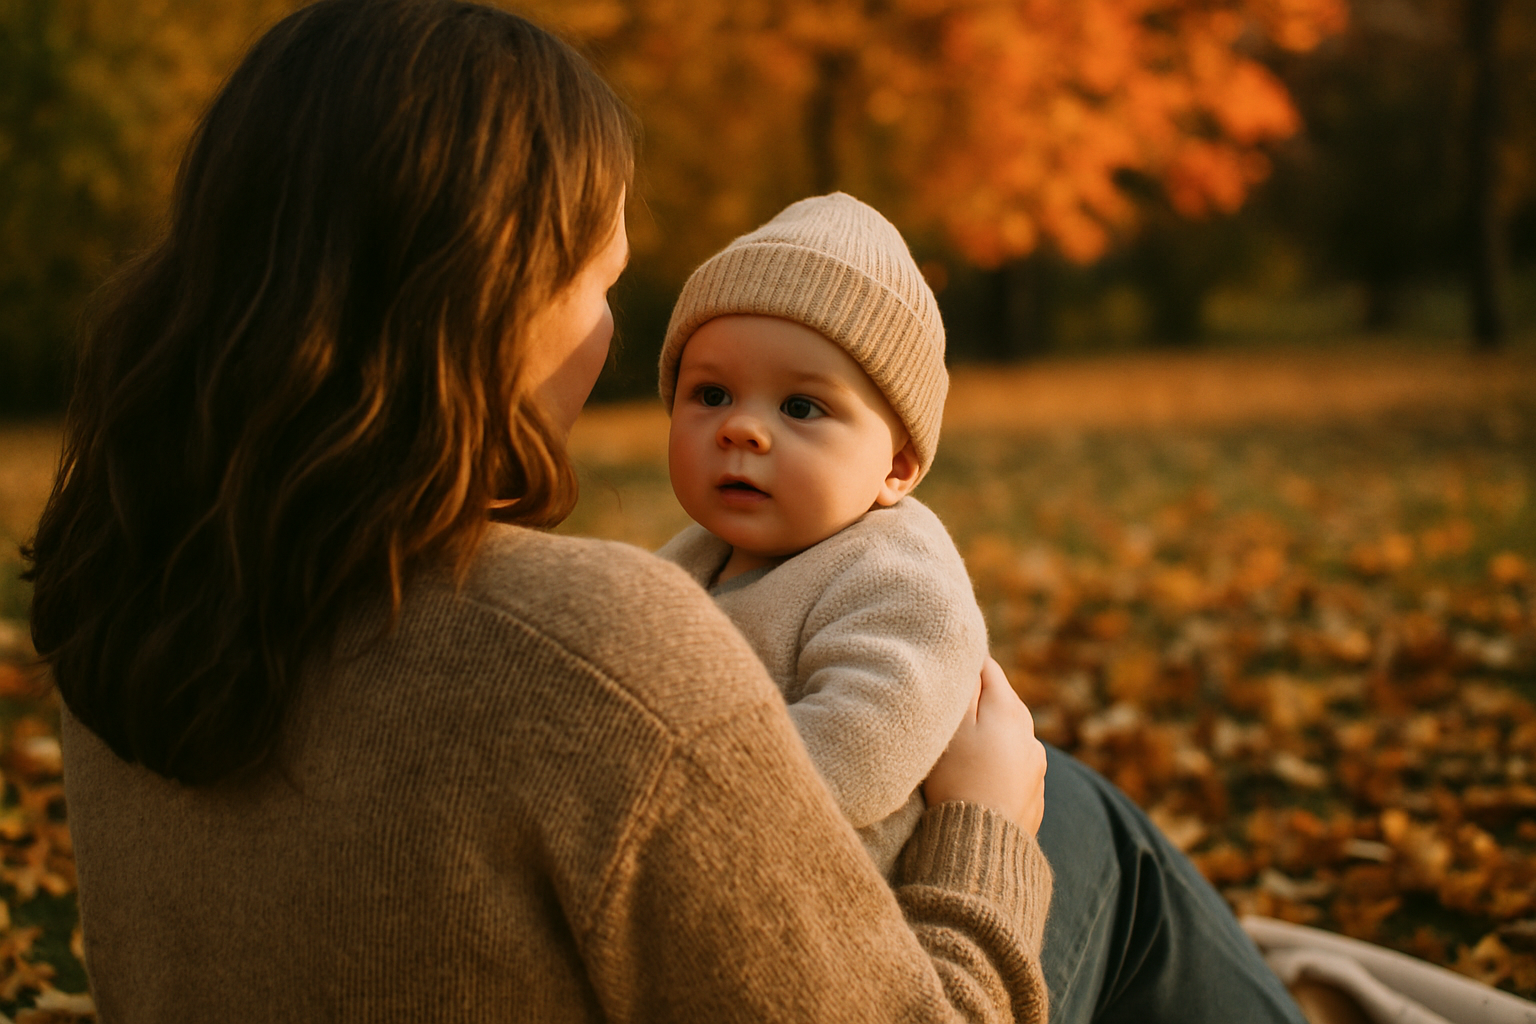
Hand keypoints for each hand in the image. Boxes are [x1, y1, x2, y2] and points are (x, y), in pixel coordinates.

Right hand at [923, 658, 1046, 835]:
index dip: (965, 666)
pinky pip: (1014, 765)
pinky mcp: (1034, 792)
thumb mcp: (952, 727)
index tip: (944, 673)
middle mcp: (1030, 733)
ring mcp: (1036, 765)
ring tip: (961, 751)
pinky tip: (979, 779)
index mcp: (1010, 709)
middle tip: (946, 713)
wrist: (982, 842)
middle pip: (1002, 701)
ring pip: (1009, 734)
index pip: (988, 668)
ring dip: (990, 734)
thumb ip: (963, 690)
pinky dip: (998, 764)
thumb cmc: (958, 779)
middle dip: (977, 702)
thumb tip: (971, 663)